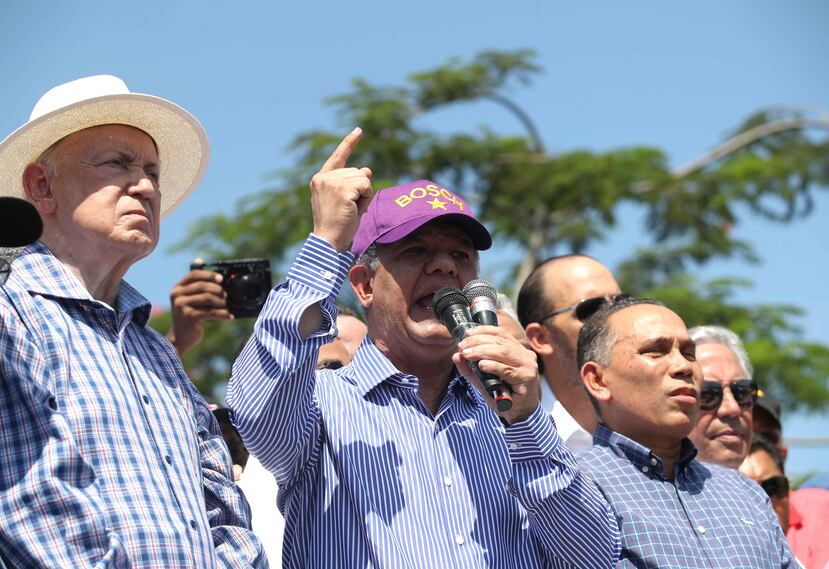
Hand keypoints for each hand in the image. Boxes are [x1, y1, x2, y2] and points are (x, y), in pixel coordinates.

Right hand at [166, 264, 232, 356]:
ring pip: (208, 298)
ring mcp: (181, 306)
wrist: (180, 338)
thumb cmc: (189, 316)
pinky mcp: (189, 317)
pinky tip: (230, 317)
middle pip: (203, 286)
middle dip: (218, 290)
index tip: (221, 278)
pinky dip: (223, 314)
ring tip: (228, 306)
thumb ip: (196, 286)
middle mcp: (176, 295)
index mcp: (177, 288)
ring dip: (222, 302)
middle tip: (227, 296)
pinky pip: (211, 312)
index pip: (194, 274)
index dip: (209, 274)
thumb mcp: (189, 300)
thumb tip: (201, 261)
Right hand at [310, 127, 372, 250]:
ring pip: (364, 178)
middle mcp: (324, 177)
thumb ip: (353, 183)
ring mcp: (332, 182)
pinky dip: (366, 199)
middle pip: (358, 172)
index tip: (359, 130)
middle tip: (349, 208)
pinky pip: (367, 186)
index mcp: (320, 178)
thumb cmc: (336, 224)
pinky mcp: (343, 189)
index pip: (338, 156)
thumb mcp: (345, 200)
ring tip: (351, 210)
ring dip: (364, 195)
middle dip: (360, 190)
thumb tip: (367, 169)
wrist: (328, 241)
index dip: (349, 142)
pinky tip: (355, 210)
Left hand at [454, 325, 539, 424]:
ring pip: (504, 352)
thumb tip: (457, 355)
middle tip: (463, 346)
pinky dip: (493, 366)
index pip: (501, 334)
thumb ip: (470, 369)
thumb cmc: (504, 395)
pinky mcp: (526, 378)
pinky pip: (507, 369)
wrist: (519, 414)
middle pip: (501, 342)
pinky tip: (482, 365)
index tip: (467, 333)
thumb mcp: (483, 380)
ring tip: (468, 354)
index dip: (484, 330)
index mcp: (518, 350)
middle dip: (479, 342)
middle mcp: (526, 355)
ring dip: (483, 351)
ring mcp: (528, 366)